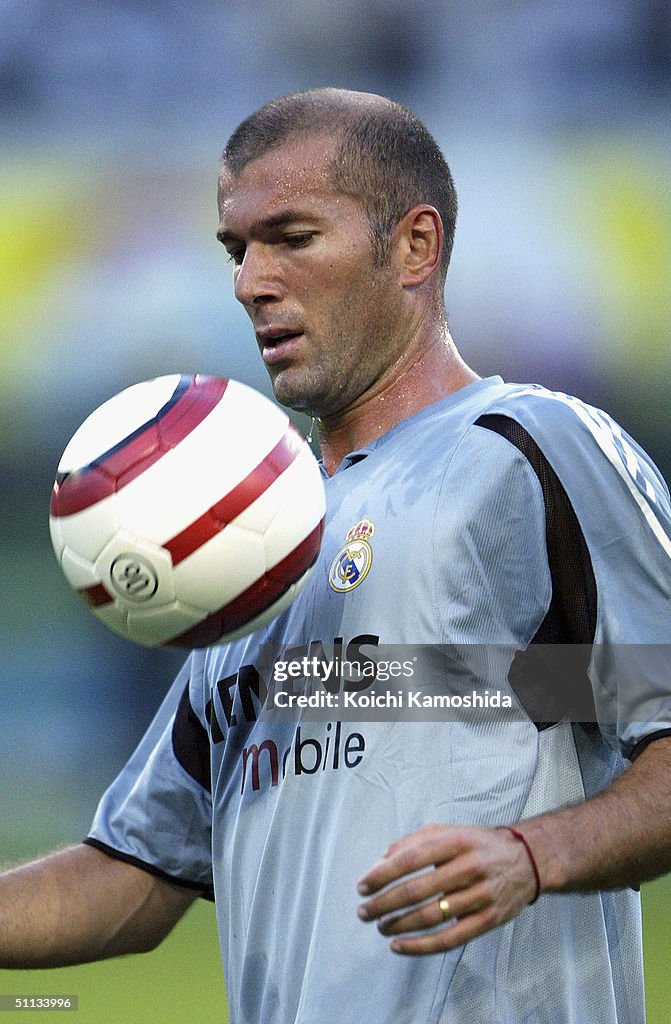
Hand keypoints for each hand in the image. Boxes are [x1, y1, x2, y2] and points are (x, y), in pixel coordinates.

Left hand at [356, 823, 538, 954]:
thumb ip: (414, 841)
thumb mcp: (450, 831)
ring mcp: (481, 896)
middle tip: (364, 911)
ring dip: (398, 924)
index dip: (383, 874)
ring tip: (380, 926)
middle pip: (418, 889)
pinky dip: (420, 946)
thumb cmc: (479, 844)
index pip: (412, 858)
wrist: (528, 861)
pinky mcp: (488, 921)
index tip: (363, 886)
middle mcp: (470, 867)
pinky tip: (399, 946)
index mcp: (456, 841)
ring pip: (432, 916)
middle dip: (384, 902)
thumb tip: (381, 860)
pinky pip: (450, 939)